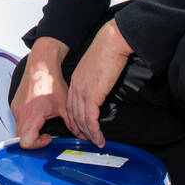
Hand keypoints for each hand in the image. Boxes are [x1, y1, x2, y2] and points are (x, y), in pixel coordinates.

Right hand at [10, 39, 71, 148]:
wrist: (41, 65)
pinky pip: (19, 120)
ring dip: (32, 131)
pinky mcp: (15, 105)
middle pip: (21, 139)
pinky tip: (39, 114)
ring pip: (20, 130)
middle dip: (35, 140)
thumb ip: (72, 123)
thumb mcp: (64, 106)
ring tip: (44, 121)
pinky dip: (29, 122)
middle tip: (46, 134)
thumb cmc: (49, 81)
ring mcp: (16, 109)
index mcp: (31, 115)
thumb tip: (80, 134)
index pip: (26, 143)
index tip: (48, 137)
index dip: (37, 145)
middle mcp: (20, 113)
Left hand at [66, 21, 132, 147]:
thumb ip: (95, 80)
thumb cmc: (109, 51)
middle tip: (89, 140)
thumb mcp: (97, 68)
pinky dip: (94, 131)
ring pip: (81, 120)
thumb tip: (101, 89)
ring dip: (89, 134)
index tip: (83, 129)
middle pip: (73, 115)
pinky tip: (99, 138)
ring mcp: (82, 91)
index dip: (76, 119)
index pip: (71, 105)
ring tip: (97, 142)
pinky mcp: (91, 95)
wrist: (112, 42)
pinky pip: (90, 119)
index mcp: (76, 80)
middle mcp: (75, 87)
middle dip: (80, 130)